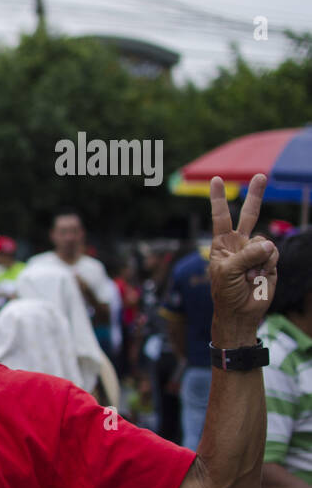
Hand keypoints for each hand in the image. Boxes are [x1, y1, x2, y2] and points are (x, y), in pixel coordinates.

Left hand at [208, 174, 277, 344]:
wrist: (241, 311)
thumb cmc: (226, 292)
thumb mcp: (227, 271)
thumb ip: (246, 255)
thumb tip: (268, 244)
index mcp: (222, 243)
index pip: (220, 216)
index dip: (219, 198)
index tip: (215, 179)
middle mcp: (239, 243)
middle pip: (249, 214)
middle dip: (255, 195)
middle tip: (260, 175)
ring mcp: (255, 251)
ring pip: (263, 240)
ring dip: (258, 259)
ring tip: (249, 274)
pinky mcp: (269, 260)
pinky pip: (273, 253)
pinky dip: (268, 264)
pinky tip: (260, 276)